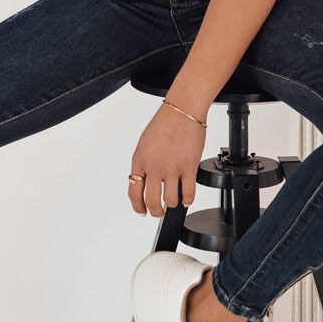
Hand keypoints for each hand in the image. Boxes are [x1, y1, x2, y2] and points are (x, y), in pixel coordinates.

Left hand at [128, 101, 206, 216]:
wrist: (182, 109)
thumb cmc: (165, 122)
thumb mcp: (145, 143)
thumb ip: (144, 163)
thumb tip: (145, 181)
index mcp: (139, 160)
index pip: (134, 192)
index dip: (137, 206)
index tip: (141, 211)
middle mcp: (154, 166)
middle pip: (152, 202)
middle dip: (155, 211)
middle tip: (159, 212)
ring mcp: (171, 168)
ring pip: (170, 201)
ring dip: (172, 204)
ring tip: (175, 201)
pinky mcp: (188, 167)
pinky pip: (188, 193)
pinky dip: (188, 200)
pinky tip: (187, 197)